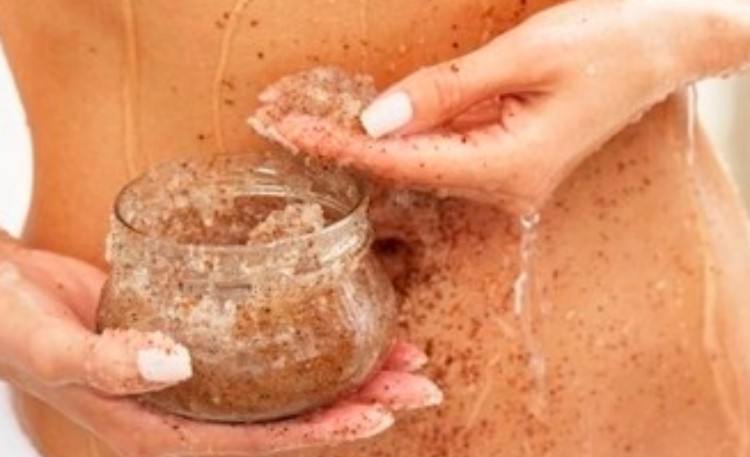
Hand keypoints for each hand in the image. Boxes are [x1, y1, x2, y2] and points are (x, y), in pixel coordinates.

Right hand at [0, 239, 440, 456]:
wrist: (2, 293)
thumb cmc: (15, 321)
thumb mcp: (49, 344)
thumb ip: (105, 361)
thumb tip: (175, 365)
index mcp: (159, 428)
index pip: (256, 441)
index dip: (320, 432)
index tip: (378, 413)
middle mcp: (189, 409)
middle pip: (289, 416)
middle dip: (358, 403)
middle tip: (420, 381)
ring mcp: (199, 377)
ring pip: (287, 384)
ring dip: (347, 373)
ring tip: (404, 355)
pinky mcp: (202, 340)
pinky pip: (267, 348)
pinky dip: (310, 339)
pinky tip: (343, 322)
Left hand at [255, 0, 749, 212]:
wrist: (663, 47)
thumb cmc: (610, 45)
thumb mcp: (523, 58)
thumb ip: (445, 91)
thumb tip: (376, 118)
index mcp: (508, 170)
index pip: (405, 165)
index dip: (344, 149)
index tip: (293, 133)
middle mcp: (502, 187)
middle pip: (403, 170)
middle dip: (341, 147)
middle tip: (281, 125)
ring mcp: (504, 177)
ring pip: (418, 162)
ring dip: (364, 142)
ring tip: (306, 124)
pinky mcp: (504, 158)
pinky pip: (441, 149)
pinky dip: (399, 136)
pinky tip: (362, 126)